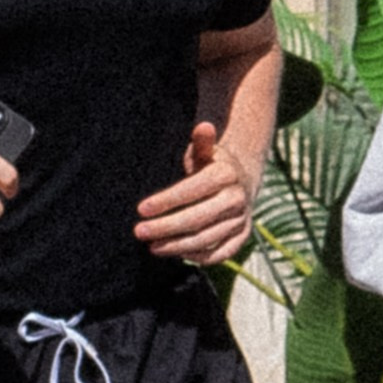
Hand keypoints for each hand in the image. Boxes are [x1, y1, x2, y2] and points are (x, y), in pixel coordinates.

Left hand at [135, 120, 256, 264]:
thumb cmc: (212, 164)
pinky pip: (220, 252)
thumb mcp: (206, 151)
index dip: (166, 201)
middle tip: (139, 232)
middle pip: (198, 219)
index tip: (140, 209)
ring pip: (207, 239)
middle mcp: (236, 199)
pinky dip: (199, 257)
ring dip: (177, 246)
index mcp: (226, 175)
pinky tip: (176, 253)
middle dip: (166, 227)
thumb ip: (201, 142)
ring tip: (152, 247)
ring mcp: (241, 219)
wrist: (242, 181)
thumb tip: (204, 126)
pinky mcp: (242, 236)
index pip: (192, 190)